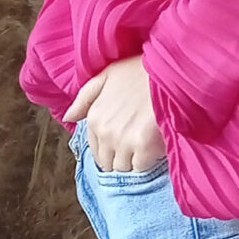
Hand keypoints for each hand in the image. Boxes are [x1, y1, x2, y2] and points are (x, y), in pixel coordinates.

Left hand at [65, 55, 165, 173]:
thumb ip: (85, 98)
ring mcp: (124, 142)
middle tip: (136, 143)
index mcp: (95, 118)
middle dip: (121, 157)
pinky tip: (155, 145)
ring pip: (124, 168)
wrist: (169, 72)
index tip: (123, 142)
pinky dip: (149, 160)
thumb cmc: (140, 71)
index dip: (110, 149)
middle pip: (109, 163)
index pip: (96, 151)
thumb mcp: (107, 75)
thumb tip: (69, 117)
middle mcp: (106, 133)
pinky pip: (141, 167)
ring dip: (134, 160)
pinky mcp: (144, 148)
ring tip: (146, 143)